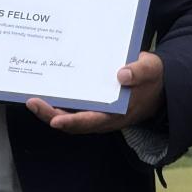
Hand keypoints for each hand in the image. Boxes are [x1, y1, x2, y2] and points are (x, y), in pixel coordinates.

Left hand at [26, 51, 163, 132]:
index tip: (56, 120)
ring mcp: (98, 113)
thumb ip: (139, 72)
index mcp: (118, 113)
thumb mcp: (151, 70)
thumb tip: (122, 75)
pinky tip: (48, 91)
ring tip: (33, 100)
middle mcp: (104, 117)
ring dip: (51, 111)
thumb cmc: (152, 77)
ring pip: (70, 117)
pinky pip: (73, 108)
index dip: (73, 122)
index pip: (92, 121)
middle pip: (74, 122)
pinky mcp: (94, 105)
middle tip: (33, 102)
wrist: (158, 85)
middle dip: (51, 115)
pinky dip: (60, 103)